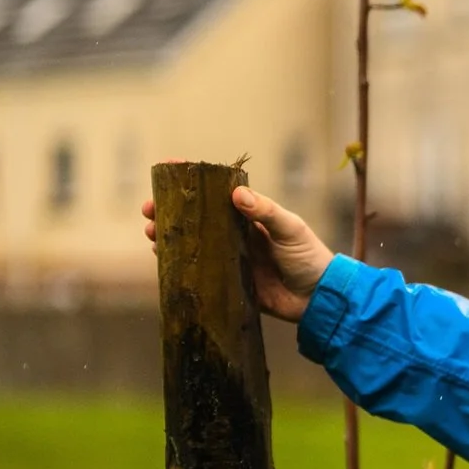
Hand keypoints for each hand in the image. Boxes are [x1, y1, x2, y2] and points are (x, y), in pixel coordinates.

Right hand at [142, 185, 333, 322]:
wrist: (320, 298)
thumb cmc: (310, 257)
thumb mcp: (291, 229)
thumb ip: (266, 211)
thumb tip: (236, 193)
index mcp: (250, 217)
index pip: (216, 194)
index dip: (193, 182)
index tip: (169, 169)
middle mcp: (235, 235)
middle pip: (195, 218)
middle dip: (169, 211)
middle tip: (148, 209)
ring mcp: (229, 258)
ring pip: (191, 243)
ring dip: (168, 236)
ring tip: (150, 232)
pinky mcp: (227, 283)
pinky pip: (197, 271)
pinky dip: (178, 263)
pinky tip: (162, 256)